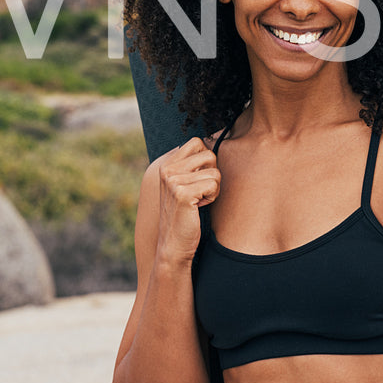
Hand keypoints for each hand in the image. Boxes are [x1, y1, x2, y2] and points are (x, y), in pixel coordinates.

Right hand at [155, 136, 220, 265]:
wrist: (173, 245)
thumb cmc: (185, 215)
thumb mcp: (184, 184)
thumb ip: (193, 165)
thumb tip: (216, 137)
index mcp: (167, 164)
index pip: (197, 142)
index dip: (206, 160)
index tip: (199, 179)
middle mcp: (167, 169)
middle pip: (209, 154)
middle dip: (213, 174)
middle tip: (200, 191)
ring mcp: (173, 180)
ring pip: (215, 171)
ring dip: (213, 188)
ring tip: (199, 201)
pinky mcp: (182, 193)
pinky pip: (214, 184)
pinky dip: (212, 197)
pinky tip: (199, 207)